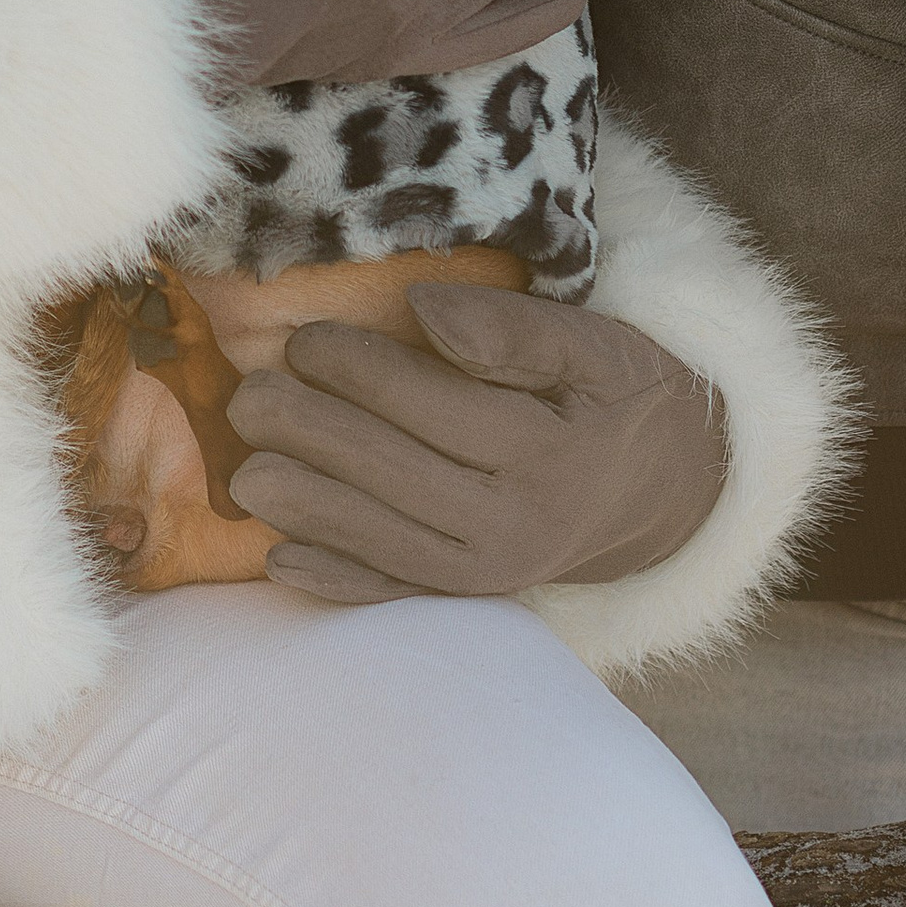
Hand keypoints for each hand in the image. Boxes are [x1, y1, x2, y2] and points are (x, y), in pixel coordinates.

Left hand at [225, 289, 728, 602]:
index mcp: (548, 453)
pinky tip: (280, 560)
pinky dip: (336, 581)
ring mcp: (489, 571)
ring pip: (381, 541)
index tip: (303, 338)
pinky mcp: (467, 597)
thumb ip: (514, 328)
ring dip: (304, 508)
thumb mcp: (594, 346)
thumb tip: (422, 309)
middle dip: (311, 435)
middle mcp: (516, 523)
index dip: (359, 370)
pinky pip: (393, 593)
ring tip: (245, 472)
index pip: (434, 407)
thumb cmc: (614, 397)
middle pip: (394, 475)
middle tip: (251, 395)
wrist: (660, 490)